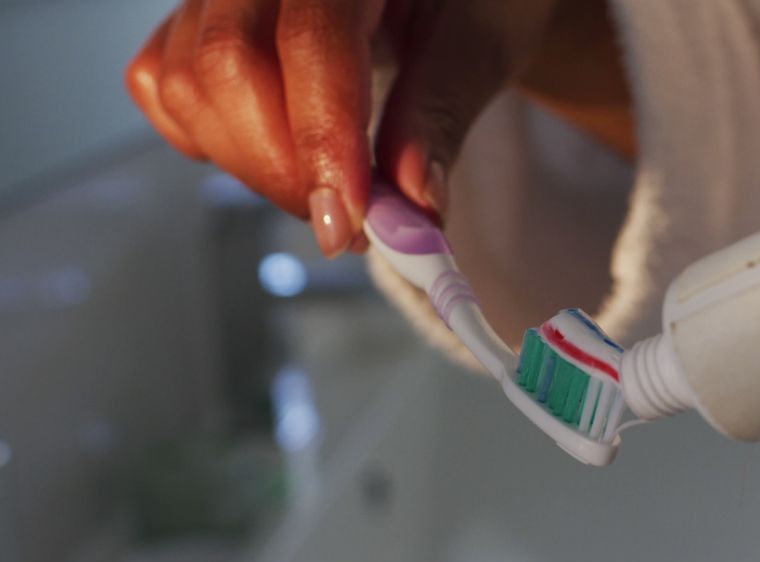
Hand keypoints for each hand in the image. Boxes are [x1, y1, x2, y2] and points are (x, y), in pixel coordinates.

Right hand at [126, 0, 631, 257]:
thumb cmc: (474, 1)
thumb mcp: (479, 46)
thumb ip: (438, 118)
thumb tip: (411, 205)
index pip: (312, 38)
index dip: (323, 140)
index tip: (348, 221)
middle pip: (226, 61)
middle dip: (282, 168)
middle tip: (345, 224)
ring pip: (187, 82)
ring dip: (252, 166)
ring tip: (323, 192)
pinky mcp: (196, 22)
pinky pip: (161, 85)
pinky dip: (210, 141)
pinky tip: (272, 154)